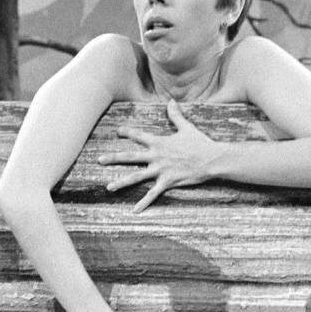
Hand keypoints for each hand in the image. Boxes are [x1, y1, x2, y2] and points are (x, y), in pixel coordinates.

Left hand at [100, 100, 223, 212]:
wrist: (211, 159)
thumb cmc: (200, 143)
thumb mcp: (186, 127)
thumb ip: (176, 115)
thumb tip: (172, 101)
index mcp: (159, 142)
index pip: (139, 135)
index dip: (127, 132)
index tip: (117, 131)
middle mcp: (156, 156)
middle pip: (130, 156)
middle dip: (114, 158)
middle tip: (99, 160)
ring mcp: (160, 170)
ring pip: (136, 176)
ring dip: (121, 182)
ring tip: (109, 187)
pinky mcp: (167, 182)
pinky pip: (153, 194)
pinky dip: (144, 203)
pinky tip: (135, 210)